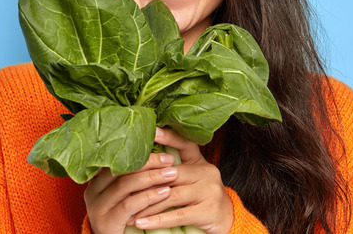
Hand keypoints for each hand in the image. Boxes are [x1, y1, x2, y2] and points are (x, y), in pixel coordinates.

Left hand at [84, 127, 233, 233]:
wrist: (229, 220)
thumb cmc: (202, 198)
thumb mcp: (192, 179)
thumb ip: (174, 169)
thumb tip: (143, 163)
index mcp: (201, 162)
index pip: (185, 144)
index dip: (168, 136)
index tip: (150, 130)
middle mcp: (207, 173)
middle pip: (170, 173)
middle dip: (145, 181)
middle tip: (123, 188)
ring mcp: (209, 191)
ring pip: (170, 195)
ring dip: (146, 205)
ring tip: (127, 211)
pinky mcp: (208, 210)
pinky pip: (177, 215)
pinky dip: (157, 220)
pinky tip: (140, 222)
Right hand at [84, 147, 178, 233]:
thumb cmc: (125, 216)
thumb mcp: (126, 194)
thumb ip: (133, 176)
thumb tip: (157, 152)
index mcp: (97, 179)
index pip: (117, 159)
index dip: (140, 152)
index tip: (161, 146)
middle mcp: (92, 191)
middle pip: (121, 169)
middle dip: (148, 162)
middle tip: (169, 160)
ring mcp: (97, 207)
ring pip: (125, 185)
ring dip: (151, 178)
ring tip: (171, 174)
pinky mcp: (106, 221)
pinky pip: (129, 205)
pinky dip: (149, 197)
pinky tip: (164, 192)